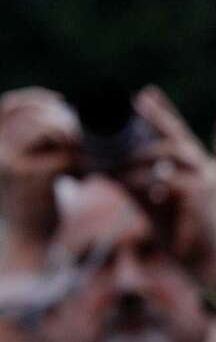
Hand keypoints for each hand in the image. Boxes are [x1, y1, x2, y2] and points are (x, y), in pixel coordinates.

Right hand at [0, 88, 80, 249]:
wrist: (25, 242)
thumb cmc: (29, 203)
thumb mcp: (22, 166)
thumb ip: (32, 141)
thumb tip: (62, 111)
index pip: (10, 107)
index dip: (37, 98)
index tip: (63, 102)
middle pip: (35, 115)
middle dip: (65, 121)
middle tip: (81, 142)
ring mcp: (7, 161)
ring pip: (49, 128)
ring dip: (72, 139)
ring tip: (79, 161)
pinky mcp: (27, 176)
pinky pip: (63, 155)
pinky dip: (78, 162)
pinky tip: (79, 176)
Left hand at [124, 85, 215, 283]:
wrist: (205, 263)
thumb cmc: (181, 233)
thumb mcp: (151, 203)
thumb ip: (132, 183)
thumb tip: (102, 167)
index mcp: (195, 168)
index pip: (178, 134)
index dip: (163, 113)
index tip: (144, 95)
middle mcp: (206, 169)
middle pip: (178, 136)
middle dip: (154, 122)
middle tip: (127, 115)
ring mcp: (209, 181)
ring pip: (175, 154)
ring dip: (143, 155)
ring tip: (118, 160)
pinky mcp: (205, 198)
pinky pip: (173, 180)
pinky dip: (149, 180)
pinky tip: (131, 183)